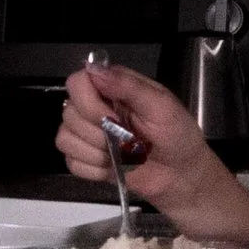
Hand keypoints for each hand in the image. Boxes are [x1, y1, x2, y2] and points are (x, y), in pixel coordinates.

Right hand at [57, 63, 228, 214]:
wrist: (183, 178)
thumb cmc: (179, 137)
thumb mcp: (162, 106)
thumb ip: (129, 86)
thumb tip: (94, 70)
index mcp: (114, 88)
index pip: (77, 83)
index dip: (90, 102)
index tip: (113, 118)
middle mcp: (96, 107)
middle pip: (69, 113)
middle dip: (98, 133)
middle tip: (128, 140)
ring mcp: (89, 135)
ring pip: (65, 139)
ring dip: (97, 153)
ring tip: (123, 156)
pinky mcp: (87, 160)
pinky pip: (71, 162)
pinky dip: (93, 170)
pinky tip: (113, 168)